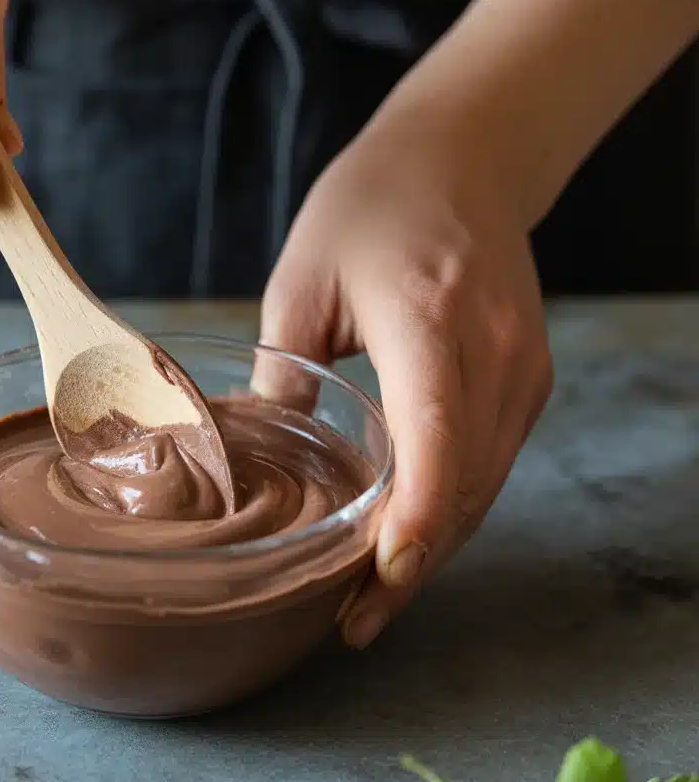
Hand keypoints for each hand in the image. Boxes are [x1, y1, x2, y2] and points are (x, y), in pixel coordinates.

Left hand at [257, 111, 552, 648]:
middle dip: (410, 564)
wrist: (462, 159)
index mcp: (431, 319)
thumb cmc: (370, 208)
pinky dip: (449, 510)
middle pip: (463, 487)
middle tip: (351, 622)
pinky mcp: (527, 379)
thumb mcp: (300, 283)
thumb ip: (283, 375)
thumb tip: (253, 459)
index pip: (435, 443)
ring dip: (430, 549)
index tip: (373, 582)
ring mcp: (522, 370)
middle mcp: (494, 352)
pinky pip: (489, 465)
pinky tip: (403, 538)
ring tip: (370, 599)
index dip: (410, 523)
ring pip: (482, 488)